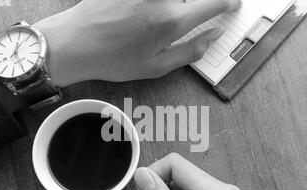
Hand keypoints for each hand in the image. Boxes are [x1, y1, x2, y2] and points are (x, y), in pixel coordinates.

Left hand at [33, 0, 240, 86]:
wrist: (75, 42)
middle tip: (206, 9)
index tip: (231, 5)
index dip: (229, 2)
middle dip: (205, 2)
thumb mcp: (155, 67)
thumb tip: (214, 36)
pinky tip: (150, 14)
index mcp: (172, 20)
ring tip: (168, 21)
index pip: (215, 2)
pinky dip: (164, 3)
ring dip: (182, 3)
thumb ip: (191, 51)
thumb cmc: (113, 59)